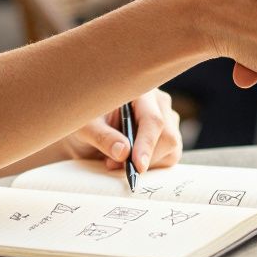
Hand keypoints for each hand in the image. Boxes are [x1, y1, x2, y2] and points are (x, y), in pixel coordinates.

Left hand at [63, 89, 181, 171]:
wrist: (90, 129)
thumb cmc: (86, 121)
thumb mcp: (85, 127)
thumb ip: (102, 136)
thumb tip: (123, 151)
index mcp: (140, 91)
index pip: (152, 119)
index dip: (146, 144)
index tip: (138, 165)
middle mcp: (158, 103)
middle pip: (167, 136)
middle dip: (143, 157)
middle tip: (112, 164)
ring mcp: (168, 119)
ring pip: (171, 149)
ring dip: (146, 162)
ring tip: (116, 161)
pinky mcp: (170, 135)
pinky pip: (170, 157)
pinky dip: (151, 166)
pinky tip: (131, 161)